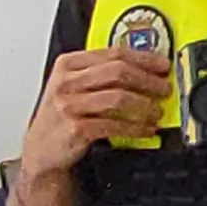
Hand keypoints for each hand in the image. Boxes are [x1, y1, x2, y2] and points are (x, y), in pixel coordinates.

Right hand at [24, 45, 168, 178]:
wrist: (41, 151)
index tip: (162, 65)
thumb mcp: (72, 88)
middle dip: (148, 80)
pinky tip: (146, 129)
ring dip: (145, 105)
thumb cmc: (61, 118)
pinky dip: (136, 127)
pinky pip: (114, 124)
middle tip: (164, 88)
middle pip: (118, 72)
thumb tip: (145, 69)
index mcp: (67, 65)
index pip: (113, 53)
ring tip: (157, 111)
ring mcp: (69, 105)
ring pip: (119, 97)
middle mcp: (66, 82)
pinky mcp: (75, 128)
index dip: (144, 58)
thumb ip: (100, 74)